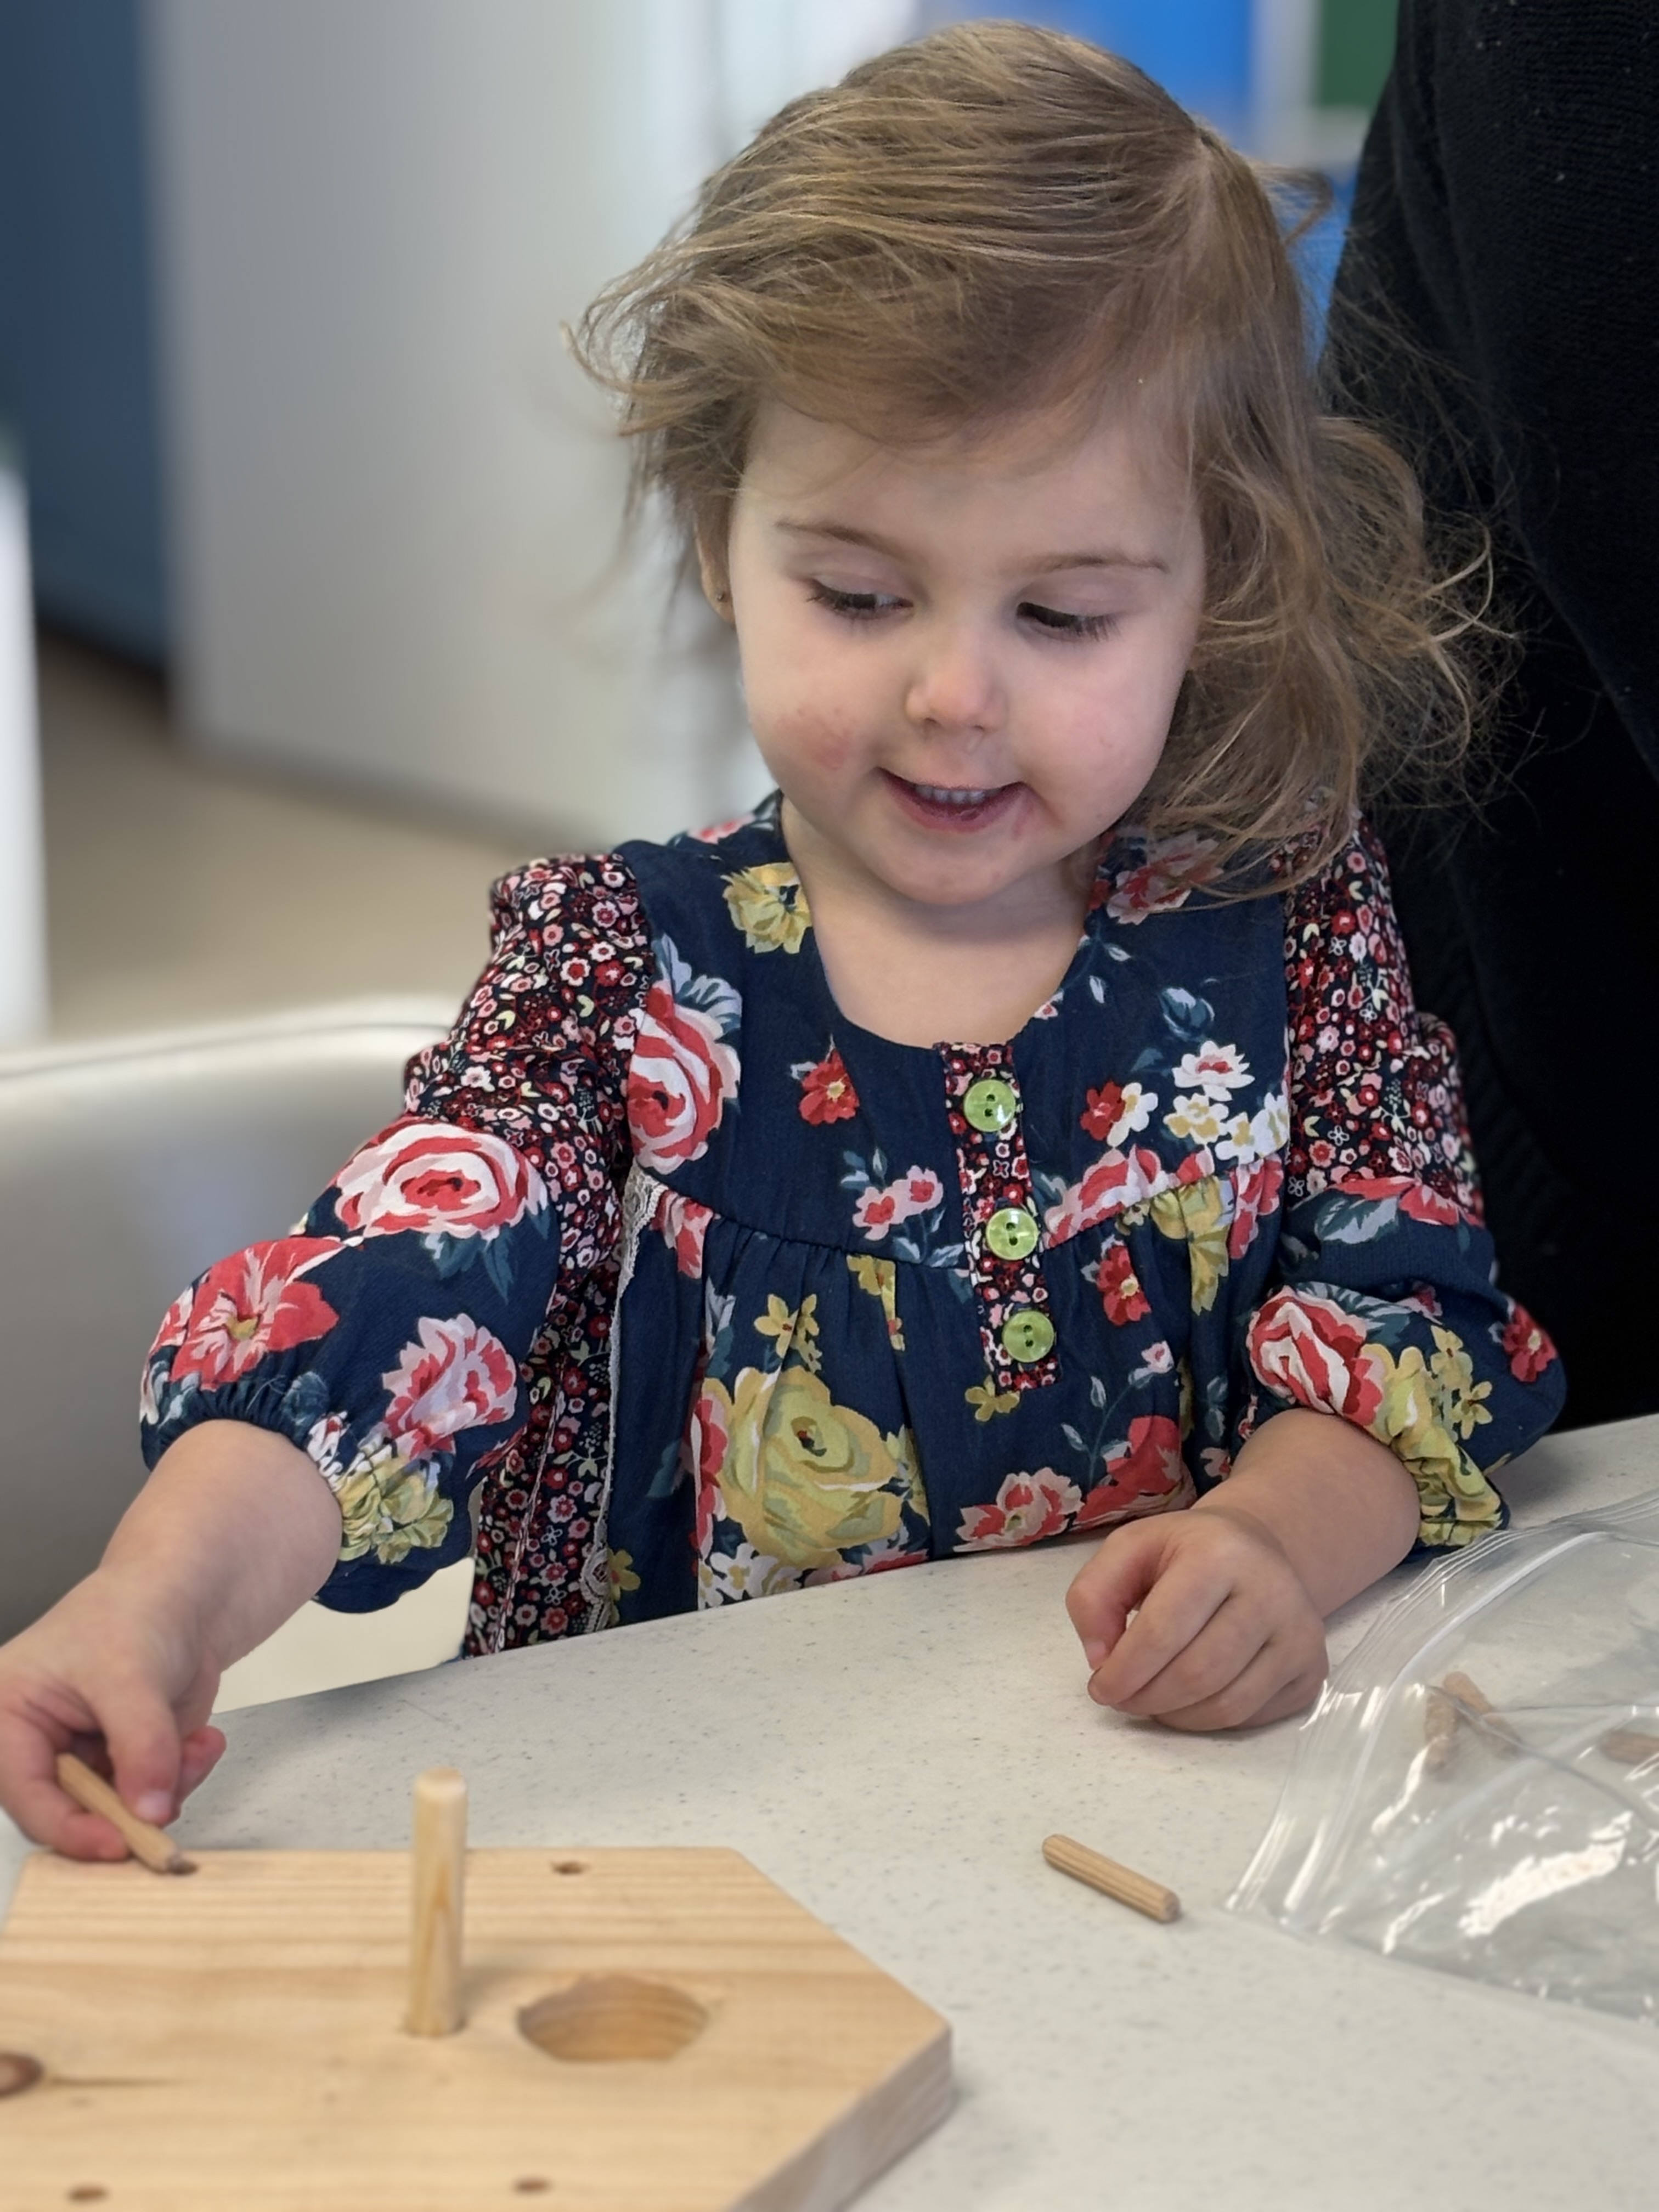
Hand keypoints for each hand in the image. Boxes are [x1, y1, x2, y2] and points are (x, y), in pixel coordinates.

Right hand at [0, 1565, 226, 1856]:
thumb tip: (149, 1810)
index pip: (25, 1794)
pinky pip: (150, 1795)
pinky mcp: (123, 1761)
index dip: (69, 1828)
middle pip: (68, 1812)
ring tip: (198, 1747)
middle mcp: (38, 1744)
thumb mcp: (130, 1674)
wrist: (183, 1594)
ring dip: (165, 1790)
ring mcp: (83, 1756)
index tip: (118, 1842)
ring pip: (117, 1810)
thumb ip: (140, 1745)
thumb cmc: (134, 1608)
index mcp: (8, 1716)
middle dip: (127, 1811)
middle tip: (166, 1807)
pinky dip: (182, 1778)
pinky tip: (203, 1743)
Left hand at [1065, 1499, 1326, 1730]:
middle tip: (1122, 1699)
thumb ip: (1094, 1597)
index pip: (1163, 1631)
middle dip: (1146, 1698)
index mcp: (1219, 1553)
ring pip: (1227, 1705)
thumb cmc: (1184, 1552)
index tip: (1101, 1688)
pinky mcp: (1312, 1668)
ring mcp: (1299, 1633)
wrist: (1257, 1549)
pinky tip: (1189, 1698)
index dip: (1124, 1671)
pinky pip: (1252, 1717)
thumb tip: (1102, 1661)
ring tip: (1151, 1699)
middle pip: (1197, 1675)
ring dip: (1175, 1716)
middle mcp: (1271, 1591)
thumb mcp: (1129, 1550)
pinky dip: (1209, 1720)